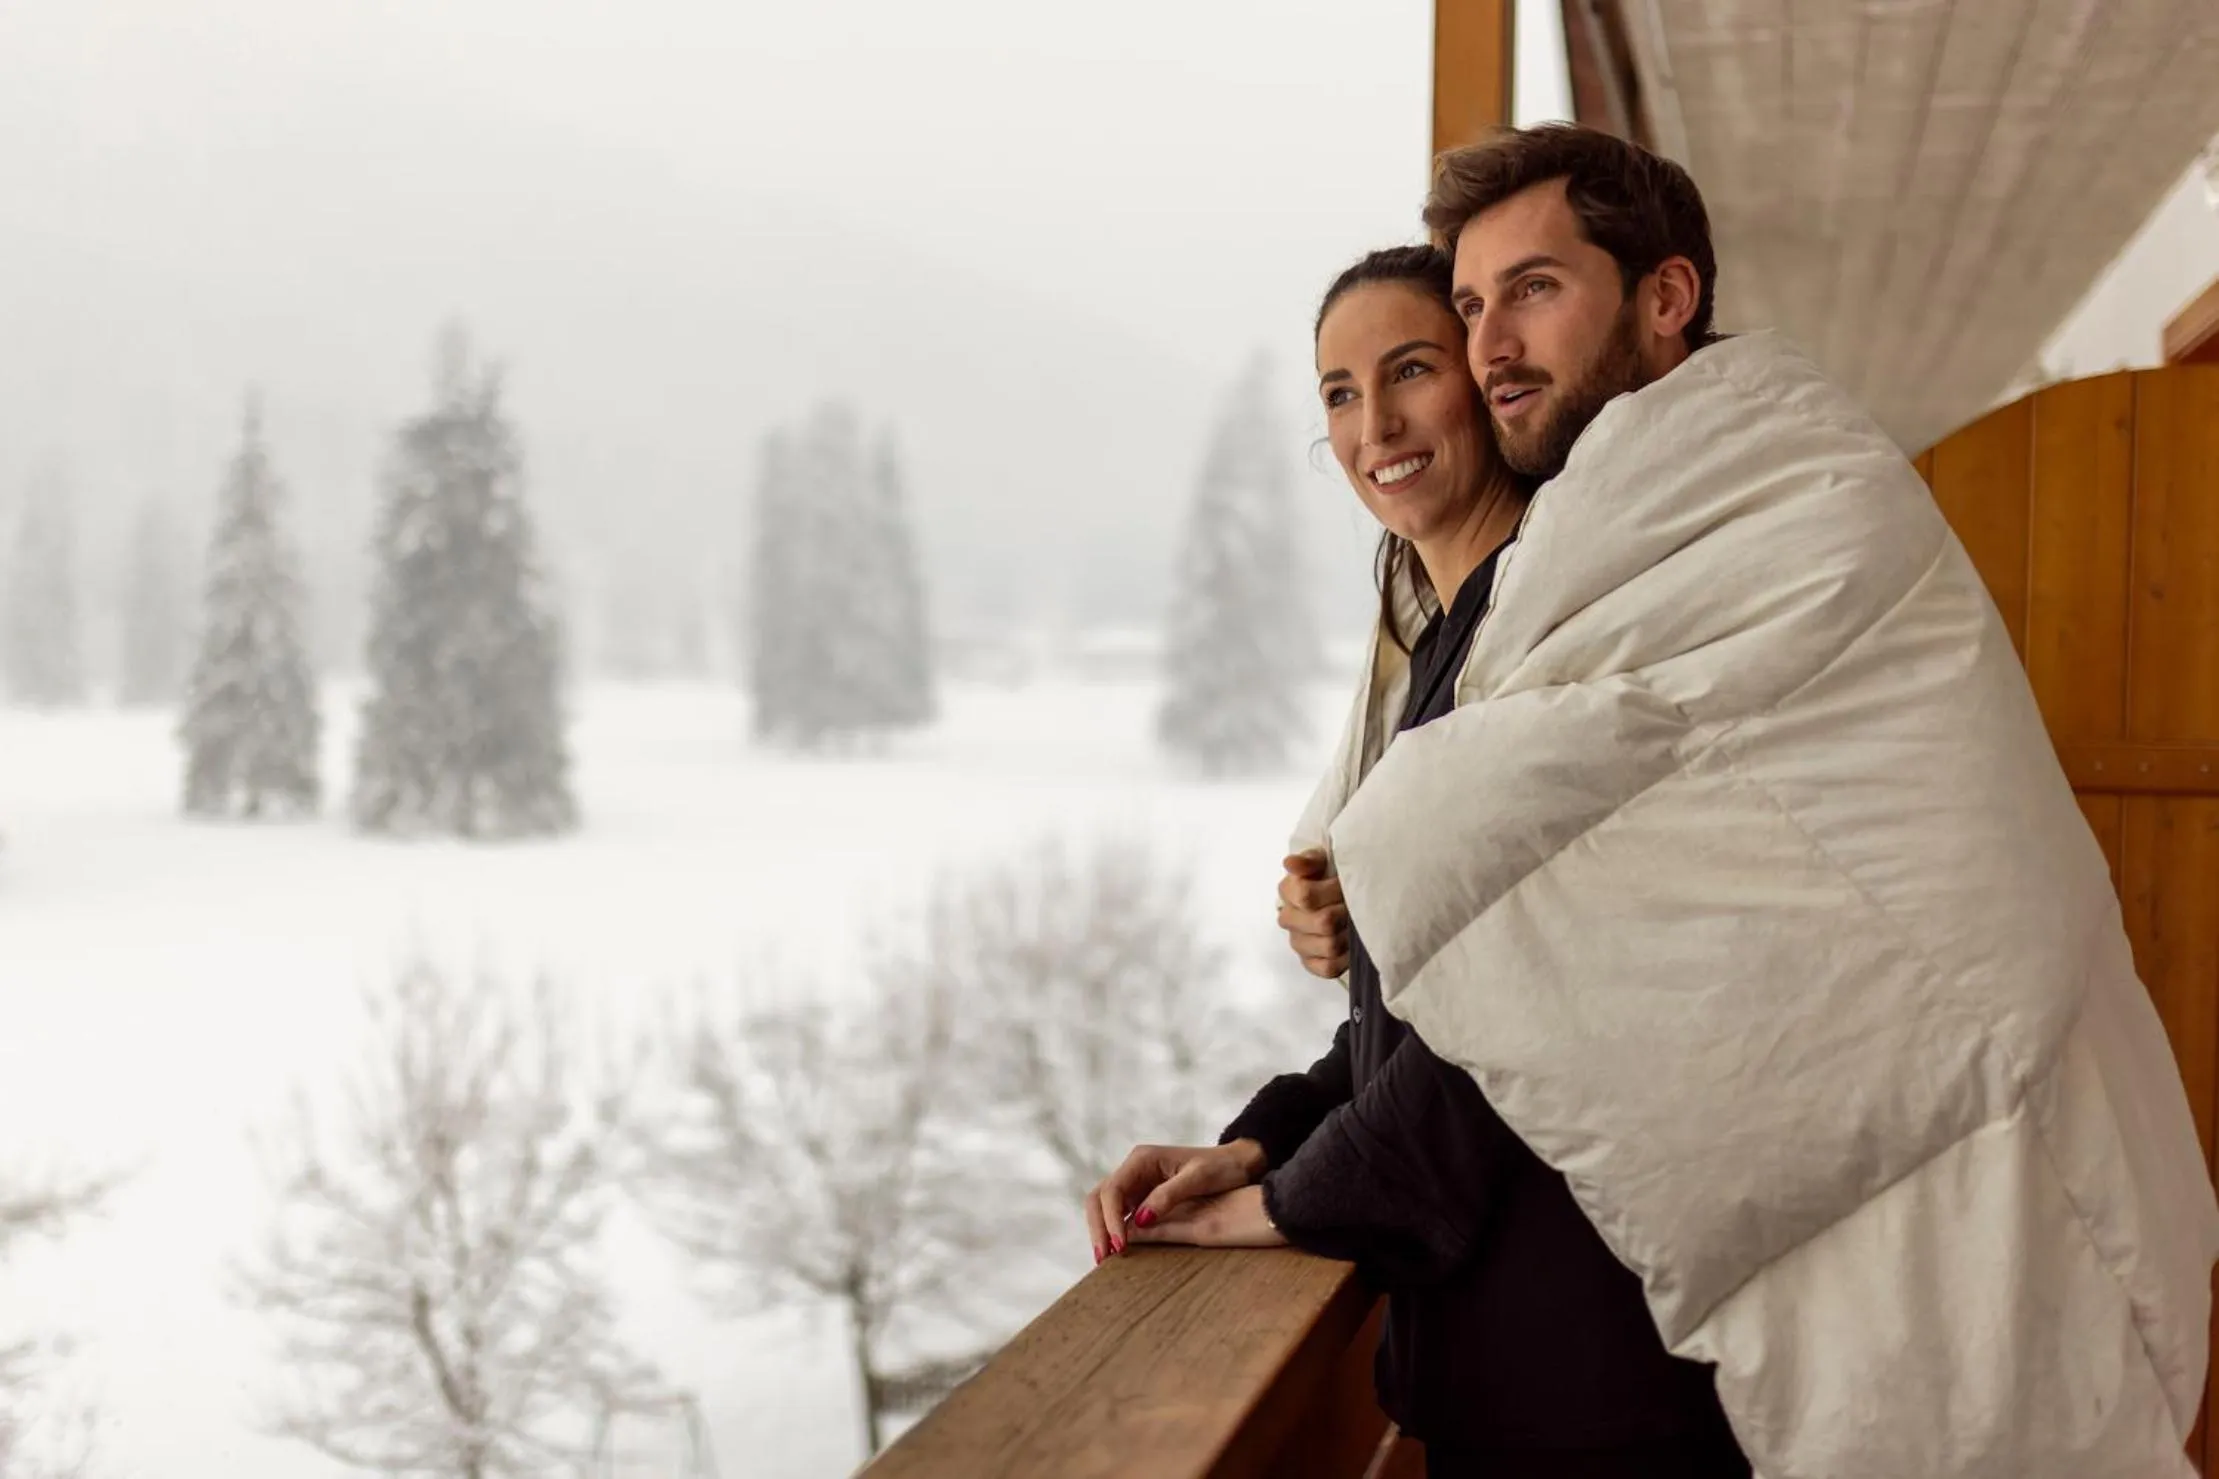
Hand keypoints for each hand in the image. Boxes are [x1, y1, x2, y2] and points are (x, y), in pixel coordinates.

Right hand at [1085, 1140, 1265, 1263]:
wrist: (1236, 1163)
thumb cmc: (1220, 1167)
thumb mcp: (1197, 1178)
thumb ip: (1167, 1196)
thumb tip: (1139, 1220)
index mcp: (1142, 1159)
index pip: (1112, 1189)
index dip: (1110, 1218)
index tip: (1120, 1245)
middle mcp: (1134, 1170)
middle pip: (1100, 1197)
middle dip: (1098, 1227)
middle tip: (1102, 1257)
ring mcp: (1137, 1184)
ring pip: (1105, 1207)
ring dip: (1102, 1231)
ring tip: (1105, 1259)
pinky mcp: (1142, 1198)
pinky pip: (1120, 1215)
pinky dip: (1114, 1232)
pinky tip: (1118, 1251)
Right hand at [1278, 849, 1348, 978]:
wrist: (1339, 898)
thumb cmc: (1331, 877)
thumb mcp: (1323, 861)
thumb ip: (1309, 860)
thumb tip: (1290, 863)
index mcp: (1288, 891)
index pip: (1306, 896)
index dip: (1332, 891)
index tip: (1343, 885)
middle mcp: (1288, 919)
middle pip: (1323, 923)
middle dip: (1345, 912)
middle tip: (1354, 905)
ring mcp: (1298, 943)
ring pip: (1329, 946)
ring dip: (1349, 934)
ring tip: (1355, 923)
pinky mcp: (1310, 963)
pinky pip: (1328, 968)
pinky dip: (1344, 958)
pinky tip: (1350, 945)